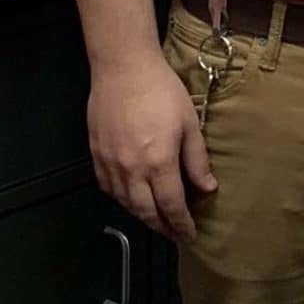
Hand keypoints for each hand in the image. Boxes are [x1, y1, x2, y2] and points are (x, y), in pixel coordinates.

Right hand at [88, 56, 215, 240]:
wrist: (123, 68)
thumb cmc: (160, 90)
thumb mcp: (189, 122)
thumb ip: (197, 159)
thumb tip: (207, 187)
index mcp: (158, 163)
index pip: (172, 206)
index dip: (182, 224)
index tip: (189, 234)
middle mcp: (132, 170)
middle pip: (146, 212)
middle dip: (162, 227)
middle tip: (174, 233)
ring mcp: (111, 165)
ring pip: (125, 204)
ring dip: (142, 216)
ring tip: (156, 219)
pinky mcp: (96, 156)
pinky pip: (108, 189)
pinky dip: (122, 200)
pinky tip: (131, 198)